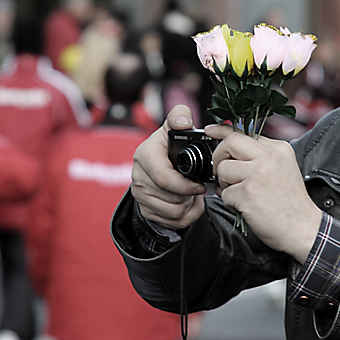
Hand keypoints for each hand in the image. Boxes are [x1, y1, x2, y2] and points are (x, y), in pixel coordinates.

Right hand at [131, 105, 207, 229]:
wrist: (158, 163)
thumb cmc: (171, 145)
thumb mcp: (174, 127)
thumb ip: (179, 116)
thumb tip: (183, 122)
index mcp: (145, 155)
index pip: (164, 178)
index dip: (186, 185)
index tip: (201, 184)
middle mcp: (138, 176)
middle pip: (172, 199)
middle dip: (190, 195)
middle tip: (198, 187)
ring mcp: (140, 195)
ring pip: (173, 212)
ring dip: (189, 205)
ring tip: (193, 194)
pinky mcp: (146, 210)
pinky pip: (172, 222)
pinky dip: (186, 216)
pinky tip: (188, 203)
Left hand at [206, 125, 322, 261]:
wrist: (302, 228)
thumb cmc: (291, 203)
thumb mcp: (283, 168)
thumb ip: (260, 156)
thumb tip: (230, 150)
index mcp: (278, 149)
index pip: (244, 132)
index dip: (222, 130)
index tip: (211, 131)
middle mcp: (269, 157)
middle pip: (230, 143)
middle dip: (219, 156)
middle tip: (223, 172)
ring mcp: (257, 174)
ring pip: (223, 169)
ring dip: (226, 184)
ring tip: (242, 194)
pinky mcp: (248, 193)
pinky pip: (224, 193)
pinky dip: (231, 202)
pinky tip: (247, 206)